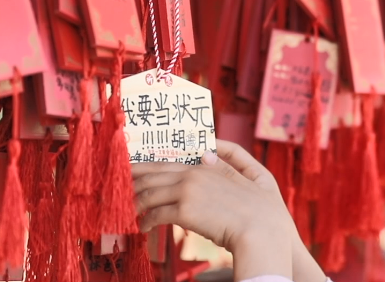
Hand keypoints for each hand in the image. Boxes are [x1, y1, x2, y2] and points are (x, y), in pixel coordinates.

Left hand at [132, 141, 298, 280]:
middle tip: (121, 188)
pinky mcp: (184, 212)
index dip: (147, 166)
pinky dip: (146, 221)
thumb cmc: (263, 210)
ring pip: (150, 194)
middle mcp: (193, 174)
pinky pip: (155, 215)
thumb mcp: (255, 177)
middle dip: (134, 181)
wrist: (262, 232)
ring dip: (137, 202)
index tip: (134, 169)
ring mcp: (188, 192)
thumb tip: (206, 153)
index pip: (168, 162)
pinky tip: (144, 227)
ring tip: (130, 210)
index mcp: (207, 166)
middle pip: (153, 174)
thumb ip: (232, 161)